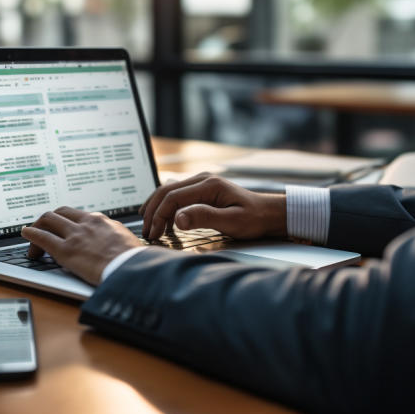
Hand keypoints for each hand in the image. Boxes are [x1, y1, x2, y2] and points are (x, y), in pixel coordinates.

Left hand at [21, 206, 142, 284]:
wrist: (132, 268)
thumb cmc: (133, 259)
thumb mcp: (126, 240)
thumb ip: (113, 236)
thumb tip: (113, 239)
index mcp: (100, 221)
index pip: (76, 215)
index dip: (65, 221)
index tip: (62, 228)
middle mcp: (85, 223)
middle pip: (59, 213)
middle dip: (48, 220)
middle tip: (44, 230)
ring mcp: (74, 236)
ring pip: (48, 220)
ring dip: (38, 226)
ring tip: (31, 235)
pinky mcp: (66, 251)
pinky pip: (42, 237)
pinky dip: (31, 234)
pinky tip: (26, 234)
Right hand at [139, 172, 286, 240]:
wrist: (268, 213)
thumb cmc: (254, 219)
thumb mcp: (232, 222)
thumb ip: (204, 218)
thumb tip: (178, 218)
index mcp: (208, 185)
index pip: (173, 197)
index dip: (159, 216)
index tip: (154, 234)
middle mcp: (202, 179)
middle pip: (166, 191)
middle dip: (152, 211)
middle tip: (146, 232)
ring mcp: (201, 182)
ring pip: (169, 191)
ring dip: (157, 208)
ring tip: (150, 227)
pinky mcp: (202, 189)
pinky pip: (177, 194)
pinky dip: (166, 207)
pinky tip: (164, 222)